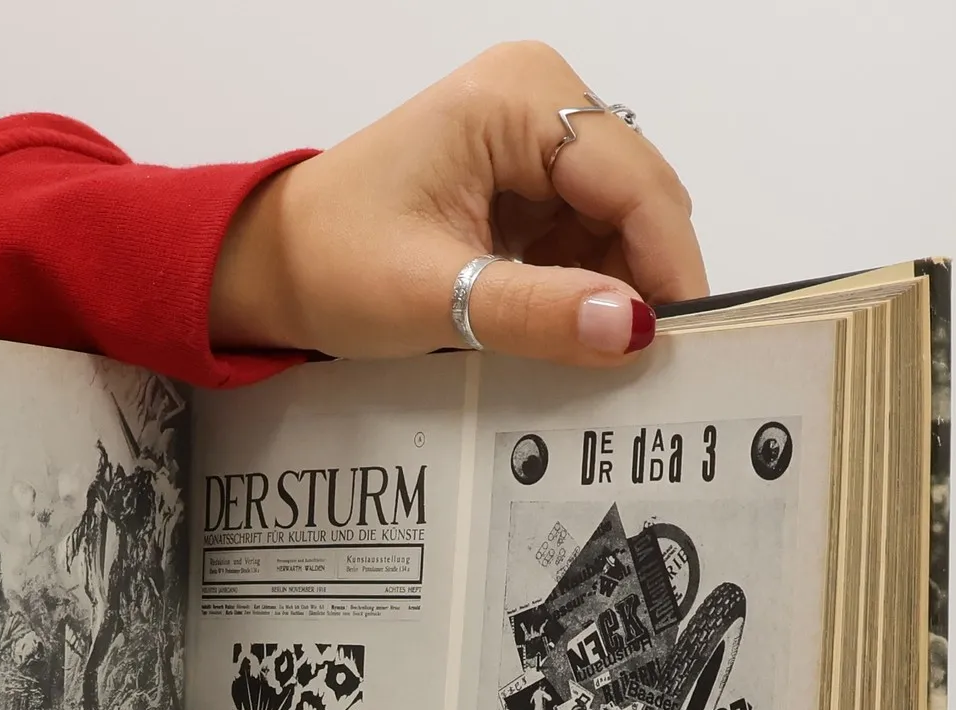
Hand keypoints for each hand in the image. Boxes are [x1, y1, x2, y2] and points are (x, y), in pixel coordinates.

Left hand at [211, 41, 706, 365]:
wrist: (269, 266)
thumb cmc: (330, 265)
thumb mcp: (435, 297)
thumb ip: (537, 313)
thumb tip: (633, 329)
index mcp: (518, 97)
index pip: (632, 181)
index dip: (666, 262)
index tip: (686, 341)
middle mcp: (537, 98)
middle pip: (636, 197)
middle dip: (644, 277)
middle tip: (649, 365)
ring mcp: (532, 137)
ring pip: (617, 222)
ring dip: (613, 288)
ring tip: (602, 357)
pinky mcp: (523, 179)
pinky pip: (584, 235)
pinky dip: (584, 286)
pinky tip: (571, 332)